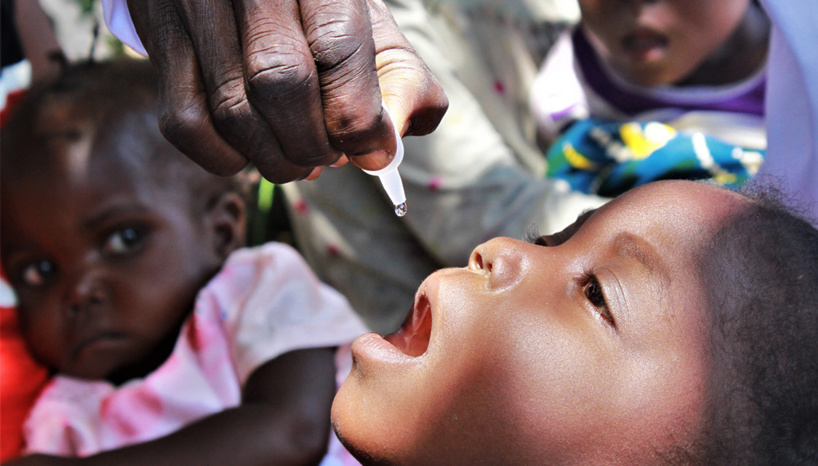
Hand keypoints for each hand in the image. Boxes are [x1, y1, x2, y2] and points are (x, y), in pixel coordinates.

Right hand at [127, 0, 447, 182]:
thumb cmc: (312, 5)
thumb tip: (389, 148)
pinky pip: (186, 123)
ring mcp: (194, 7)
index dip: (360, 119)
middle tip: (330, 157)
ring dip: (275, 160)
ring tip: (300, 159)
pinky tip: (251, 152)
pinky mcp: (160, 40)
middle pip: (281, 84)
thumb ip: (398, 77)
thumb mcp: (366, 23)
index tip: (374, 152)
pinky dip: (225, 158)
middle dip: (315, 144)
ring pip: (233, 112)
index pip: (338, 48)